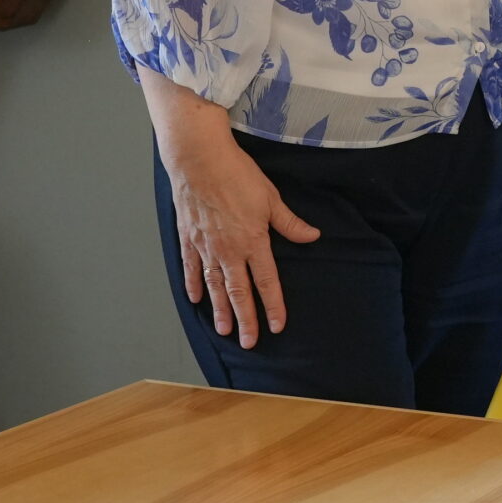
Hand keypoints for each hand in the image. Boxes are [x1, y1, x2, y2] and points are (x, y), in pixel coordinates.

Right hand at [163, 135, 317, 347]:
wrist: (199, 160)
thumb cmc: (237, 175)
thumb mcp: (271, 198)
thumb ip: (290, 223)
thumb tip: (312, 236)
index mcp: (253, 241)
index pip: (266, 282)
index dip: (274, 306)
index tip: (278, 325)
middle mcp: (229, 250)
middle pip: (239, 293)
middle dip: (245, 320)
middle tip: (248, 342)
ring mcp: (206, 247)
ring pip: (214, 286)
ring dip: (220, 310)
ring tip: (224, 330)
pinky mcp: (189, 238)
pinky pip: (191, 268)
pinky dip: (193, 285)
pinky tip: (196, 300)